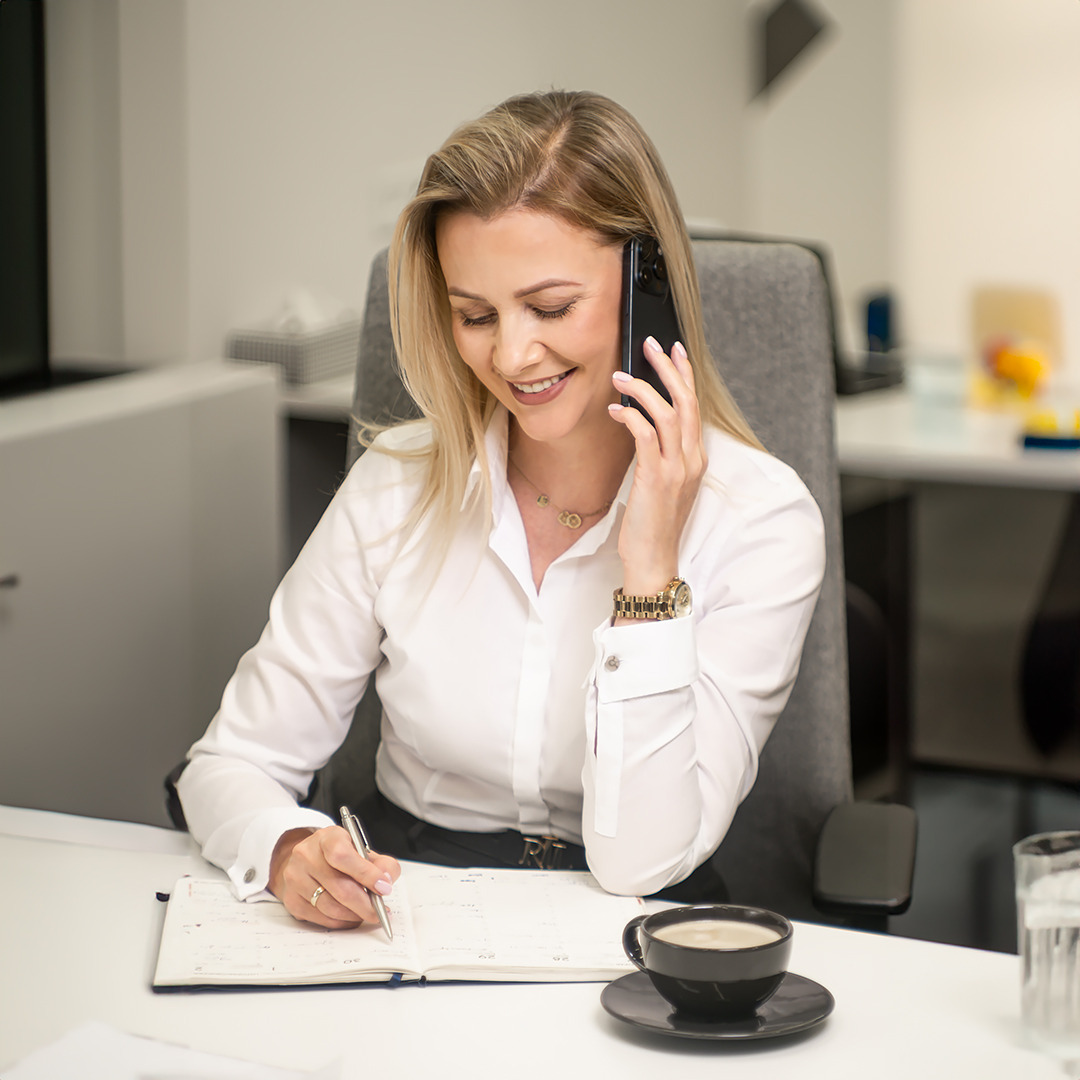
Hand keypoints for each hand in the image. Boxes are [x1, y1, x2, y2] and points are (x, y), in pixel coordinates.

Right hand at [268, 826, 400, 929]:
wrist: (307, 860)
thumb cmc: (339, 856)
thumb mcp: (362, 851)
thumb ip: (381, 864)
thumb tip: (386, 882)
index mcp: (327, 837)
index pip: (343, 856)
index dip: (366, 874)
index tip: (384, 887)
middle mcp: (306, 855)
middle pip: (339, 887)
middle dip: (365, 904)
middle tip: (381, 911)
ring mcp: (295, 878)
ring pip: (331, 907)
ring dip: (355, 915)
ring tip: (367, 913)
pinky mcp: (291, 900)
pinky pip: (322, 919)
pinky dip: (342, 921)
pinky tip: (351, 916)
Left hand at [608, 338, 706, 598]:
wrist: (653, 558)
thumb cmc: (653, 524)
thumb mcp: (663, 484)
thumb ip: (660, 454)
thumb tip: (640, 422)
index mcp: (696, 459)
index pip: (694, 406)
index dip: (685, 375)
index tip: (674, 351)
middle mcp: (692, 459)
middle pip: (685, 401)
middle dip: (668, 368)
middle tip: (650, 344)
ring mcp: (677, 468)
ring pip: (667, 413)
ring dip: (642, 389)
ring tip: (620, 375)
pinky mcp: (656, 477)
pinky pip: (646, 435)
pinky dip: (630, 417)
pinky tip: (614, 410)